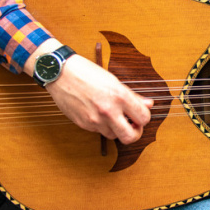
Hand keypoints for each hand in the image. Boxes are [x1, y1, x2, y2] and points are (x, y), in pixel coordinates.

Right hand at [26, 40, 152, 143]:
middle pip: (131, 137)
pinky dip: (102, 126)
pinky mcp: (83, 124)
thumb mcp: (114, 81)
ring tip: (114, 117)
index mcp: (120, 96)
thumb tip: (149, 104)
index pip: (144, 118)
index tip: (140, 115)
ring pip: (114, 136)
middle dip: (135, 133)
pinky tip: (99, 114)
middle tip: (132, 125)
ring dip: (117, 129)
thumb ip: (133, 96)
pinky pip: (99, 131)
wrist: (61, 73)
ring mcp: (95, 120)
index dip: (144, 118)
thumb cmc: (87, 72)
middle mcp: (108, 110)